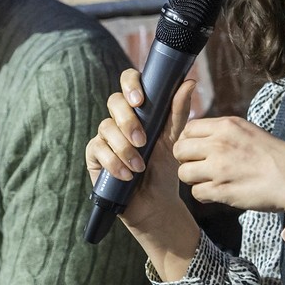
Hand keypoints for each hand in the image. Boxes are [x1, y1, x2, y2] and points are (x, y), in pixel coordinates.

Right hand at [86, 71, 202, 276]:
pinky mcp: (95, 155)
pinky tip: (126, 175)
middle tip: (142, 140)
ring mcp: (105, 136)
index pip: (129, 82)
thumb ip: (179, 112)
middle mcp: (120, 119)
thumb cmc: (164, 169)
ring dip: (124, 148)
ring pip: (106, 127)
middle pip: (114, 102)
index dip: (130, 85)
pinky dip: (113, 162)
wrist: (155, 202)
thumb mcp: (174, 140)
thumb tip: (189, 82)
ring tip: (140, 166)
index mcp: (139, 110)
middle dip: (128, 121)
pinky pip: (97, 148)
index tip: (139, 100)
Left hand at [173, 114, 284, 214]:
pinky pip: (196, 193)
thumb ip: (223, 133)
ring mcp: (218, 167)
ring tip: (211, 181)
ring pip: (183, 173)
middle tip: (201, 167)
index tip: (198, 150)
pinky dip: (205, 195)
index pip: (188, 129)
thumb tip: (201, 139)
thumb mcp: (248, 131)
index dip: (189, 141)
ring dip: (194, 179)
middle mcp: (219, 144)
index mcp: (226, 125)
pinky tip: (219, 193)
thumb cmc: (275, 156)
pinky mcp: (221, 190)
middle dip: (187, 160)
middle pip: (179, 150)